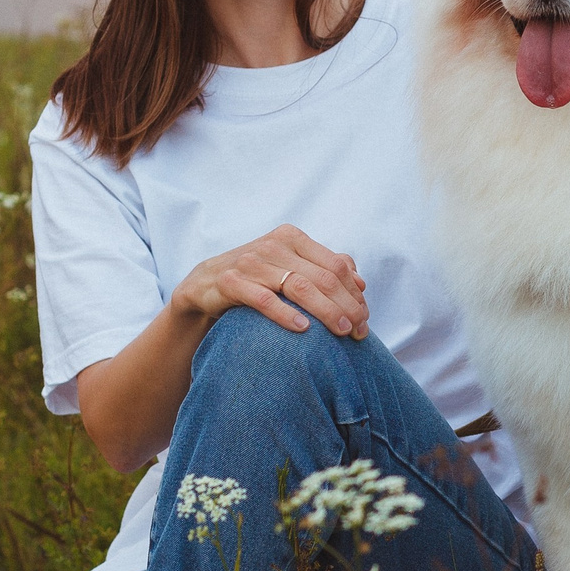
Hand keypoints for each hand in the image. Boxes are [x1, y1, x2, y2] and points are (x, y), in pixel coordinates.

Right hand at [171, 223, 369, 339]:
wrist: (204, 285)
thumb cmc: (255, 279)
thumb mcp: (289, 267)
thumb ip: (323, 268)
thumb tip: (360, 282)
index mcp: (291, 238)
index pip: (336, 265)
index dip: (354, 294)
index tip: (365, 319)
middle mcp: (273, 245)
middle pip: (323, 277)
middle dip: (346, 306)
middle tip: (359, 332)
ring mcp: (250, 262)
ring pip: (299, 286)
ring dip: (325, 311)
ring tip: (341, 331)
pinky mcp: (230, 281)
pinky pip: (263, 298)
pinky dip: (285, 314)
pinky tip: (302, 329)